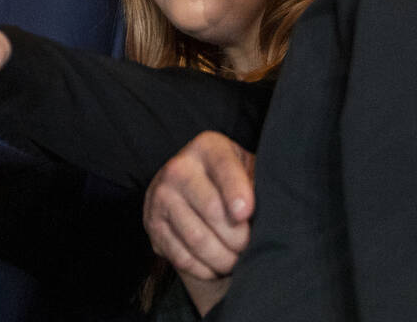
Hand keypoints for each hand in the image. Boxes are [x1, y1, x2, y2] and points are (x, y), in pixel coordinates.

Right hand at [144, 131, 255, 282]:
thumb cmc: (232, 182)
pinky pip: (181, 257)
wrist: (193, 190)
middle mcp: (178, 167)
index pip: (223, 167)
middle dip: (238, 238)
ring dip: (223, 258)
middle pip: (212, 210)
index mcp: (207, 147)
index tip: (245, 213)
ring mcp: (161, 196)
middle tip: (250, 246)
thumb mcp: (248, 170)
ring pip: (197, 239)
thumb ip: (258, 186)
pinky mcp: (152, 224)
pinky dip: (204, 269)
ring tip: (236, 259)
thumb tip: (264, 215)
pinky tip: (216, 265)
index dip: (236, 192)